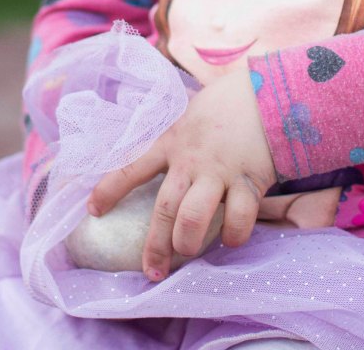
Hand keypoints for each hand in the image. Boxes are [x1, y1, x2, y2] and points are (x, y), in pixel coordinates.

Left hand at [87, 64, 276, 281]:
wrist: (269, 91)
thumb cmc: (227, 103)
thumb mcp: (190, 112)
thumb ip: (174, 135)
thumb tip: (153, 148)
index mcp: (173, 140)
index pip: (132, 165)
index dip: (110, 189)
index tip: (93, 209)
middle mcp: (191, 160)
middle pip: (163, 209)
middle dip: (155, 246)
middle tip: (151, 271)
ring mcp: (220, 172)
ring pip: (193, 219)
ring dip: (187, 241)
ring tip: (188, 250)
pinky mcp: (249, 181)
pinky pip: (239, 219)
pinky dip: (234, 234)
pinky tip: (232, 237)